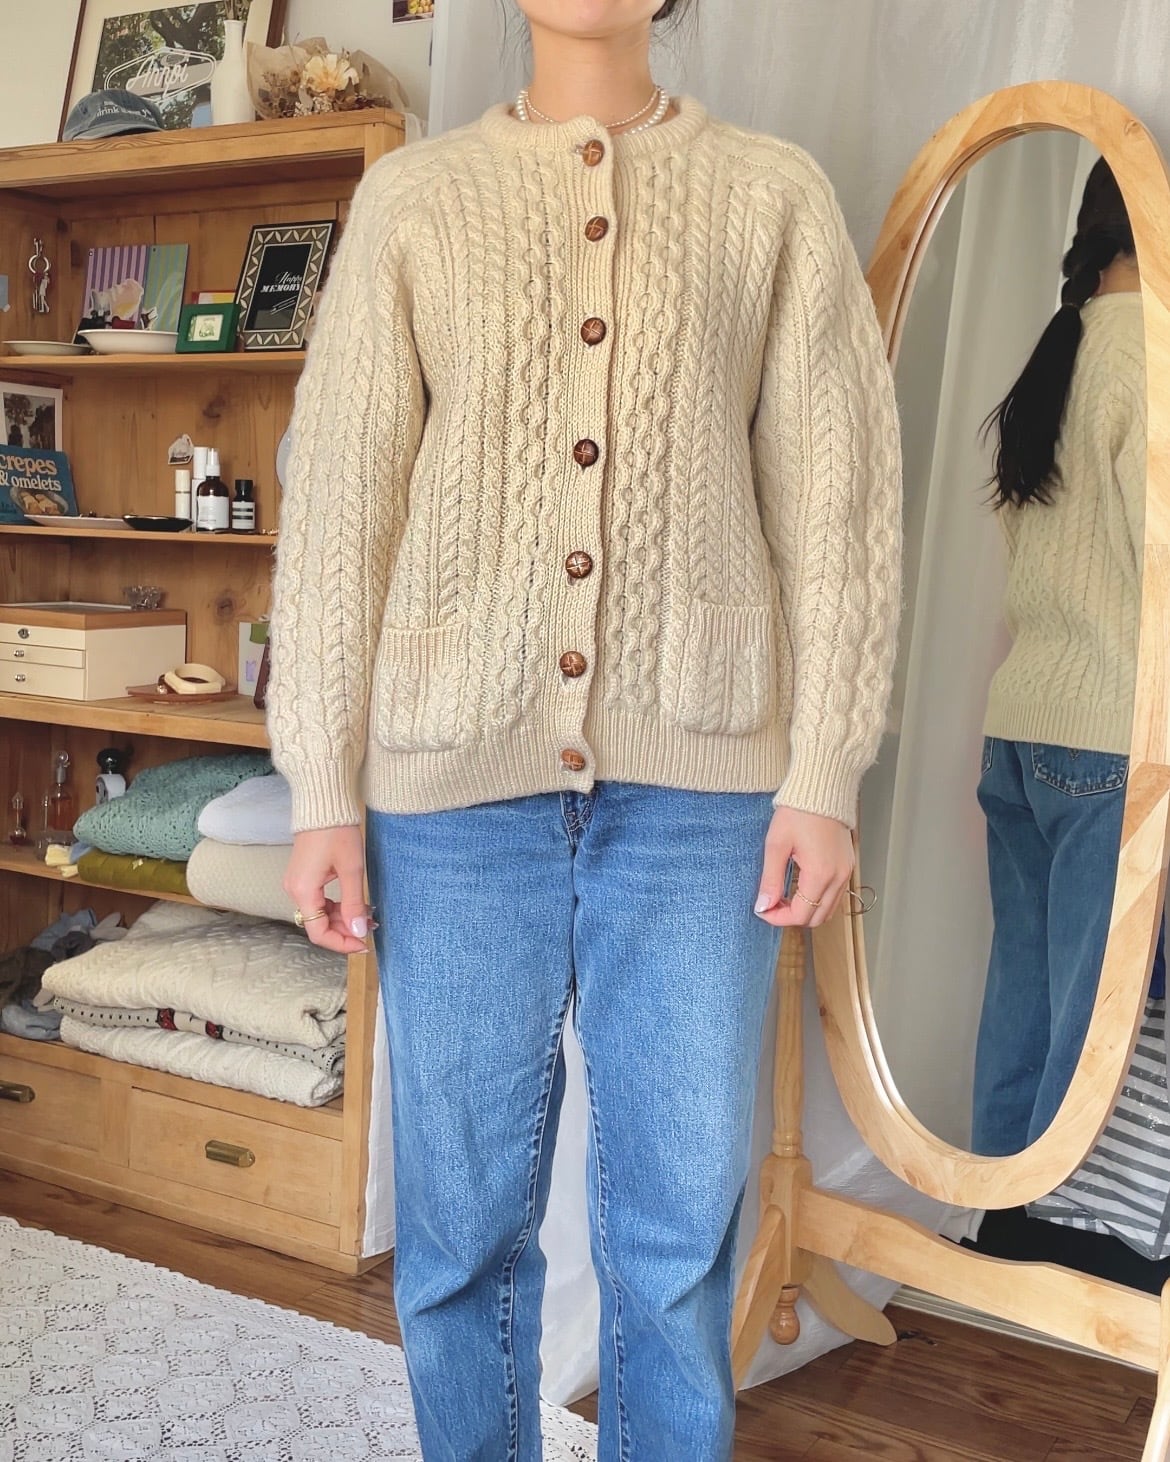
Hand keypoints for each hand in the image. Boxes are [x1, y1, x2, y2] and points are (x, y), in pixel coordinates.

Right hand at [283, 825, 371, 953]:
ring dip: (342, 918)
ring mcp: (297, 883)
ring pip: (319, 913)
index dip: (341, 943)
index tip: (363, 944)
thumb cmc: (337, 833)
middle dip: (345, 929)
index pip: (318, 932)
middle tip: (371, 926)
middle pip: (318, 924)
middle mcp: (294, 890)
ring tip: (367, 915)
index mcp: (303, 891)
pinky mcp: (303, 876)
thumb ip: (353, 904)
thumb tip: (357, 932)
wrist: (323, 805)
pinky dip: (336, 906)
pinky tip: (355, 904)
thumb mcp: (351, 870)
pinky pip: (318, 901)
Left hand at [755, 806, 853, 927]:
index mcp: (820, 874)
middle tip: (771, 904)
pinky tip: (800, 887)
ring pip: (828, 910)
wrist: (822, 789)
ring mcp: (846, 873)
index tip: (762, 909)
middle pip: (817, 918)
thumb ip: (770, 879)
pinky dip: (818, 900)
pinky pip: (835, 896)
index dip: (778, 918)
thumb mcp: (776, 845)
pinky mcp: (847, 866)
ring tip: (784, 896)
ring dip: (806, 910)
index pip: (801, 914)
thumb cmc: (798, 812)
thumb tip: (763, 906)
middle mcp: (838, 878)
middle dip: (792, 917)